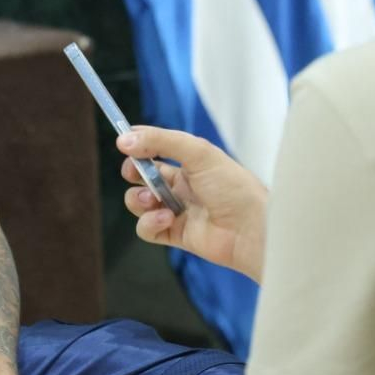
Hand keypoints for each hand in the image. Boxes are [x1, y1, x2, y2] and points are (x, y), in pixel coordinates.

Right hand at [118, 126, 269, 282]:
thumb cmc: (232, 187)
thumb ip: (160, 141)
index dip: (138, 145)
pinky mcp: (174, 234)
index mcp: (190, 162)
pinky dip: (149, 223)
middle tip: (134, 171)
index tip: (124, 142)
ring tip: (154, 199)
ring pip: (139, 202)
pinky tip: (166, 219)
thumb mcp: (198, 153)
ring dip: (139, 199)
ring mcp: (177, 210)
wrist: (251, 229)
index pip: (156, 148)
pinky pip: (146, 229)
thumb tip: (123, 140)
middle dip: (132, 171)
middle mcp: (182, 185)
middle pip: (142, 175)